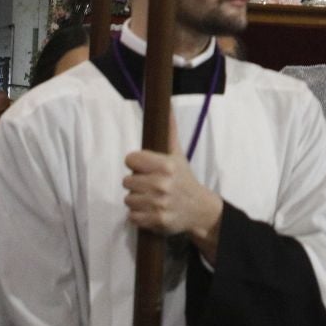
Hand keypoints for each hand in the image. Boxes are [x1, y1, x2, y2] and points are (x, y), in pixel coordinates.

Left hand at [124, 128, 223, 259]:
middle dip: (137, 183)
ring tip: (150, 198)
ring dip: (137, 200)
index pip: (130, 159)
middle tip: (150, 185)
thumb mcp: (178, 154)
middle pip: (126, 180)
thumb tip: (167, 104)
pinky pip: (131, 216)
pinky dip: (139, 215)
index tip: (145, 168)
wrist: (198, 210)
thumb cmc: (184, 179)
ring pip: (128, 199)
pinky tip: (150, 211)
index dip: (136, 164)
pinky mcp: (155, 221)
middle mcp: (162, 184)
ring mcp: (158, 204)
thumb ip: (169, 131)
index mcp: (166, 165)